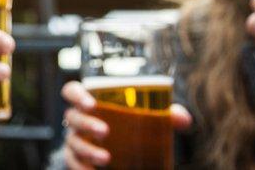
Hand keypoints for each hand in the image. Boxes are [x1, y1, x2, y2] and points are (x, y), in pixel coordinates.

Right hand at [60, 81, 191, 168]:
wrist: (120, 149)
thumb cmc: (129, 125)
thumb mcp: (146, 118)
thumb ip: (165, 115)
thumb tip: (183, 119)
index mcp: (89, 102)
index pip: (72, 91)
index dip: (77, 95)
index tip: (92, 103)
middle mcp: (77, 119)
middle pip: (72, 117)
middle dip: (87, 123)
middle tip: (106, 132)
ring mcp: (74, 138)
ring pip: (73, 141)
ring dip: (88, 149)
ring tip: (106, 159)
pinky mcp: (74, 157)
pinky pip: (71, 161)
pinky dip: (80, 167)